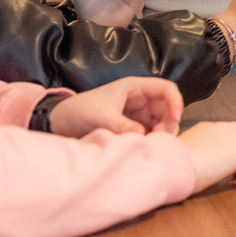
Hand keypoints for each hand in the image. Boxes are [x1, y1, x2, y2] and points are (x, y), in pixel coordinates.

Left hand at [48, 77, 181, 137]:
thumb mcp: (100, 116)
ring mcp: (137, 115)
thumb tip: (142, 135)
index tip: (175, 119)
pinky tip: (145, 148)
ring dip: (160, 134)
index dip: (175, 102)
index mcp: (134, 88)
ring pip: (161, 123)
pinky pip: (150, 134)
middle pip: (167, 109)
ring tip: (150, 145)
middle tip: (158, 138)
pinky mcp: (132, 129)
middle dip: (168, 123)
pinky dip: (152, 141)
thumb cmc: (78, 111)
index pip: (166, 89)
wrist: (60, 124)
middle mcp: (139, 100)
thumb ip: (121, 125)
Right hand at [180, 121, 235, 191]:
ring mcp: (235, 138)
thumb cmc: (172, 164)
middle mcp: (224, 129)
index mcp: (208, 128)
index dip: (234, 147)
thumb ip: (192, 154)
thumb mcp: (182, 155)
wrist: (173, 165)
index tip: (226, 165)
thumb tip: (193, 164)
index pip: (232, 130)